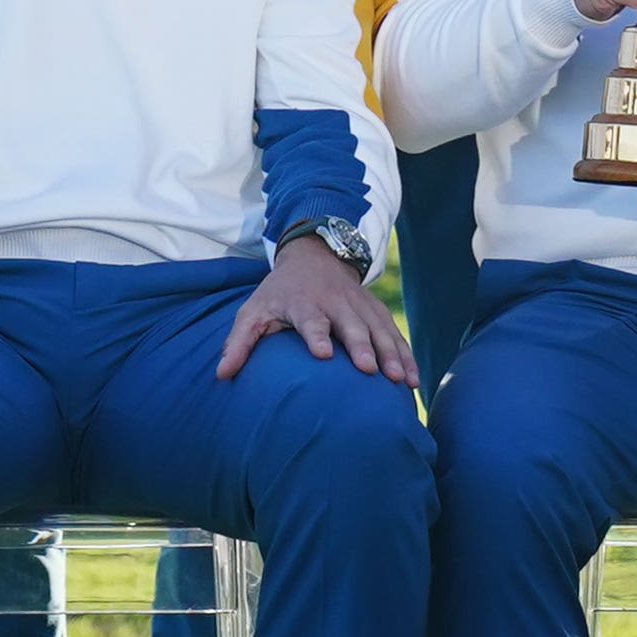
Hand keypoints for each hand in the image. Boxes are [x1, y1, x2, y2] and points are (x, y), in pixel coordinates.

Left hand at [224, 235, 415, 383]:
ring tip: (400, 380)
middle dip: (362, 347)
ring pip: (379, 330)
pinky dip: (406, 354)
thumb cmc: (279, 293)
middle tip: (369, 370)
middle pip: (351, 326)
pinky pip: (394, 334)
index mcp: (304, 304)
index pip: (312, 320)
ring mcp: (359, 306)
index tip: (323, 354)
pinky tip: (413, 380)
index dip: (317, 335)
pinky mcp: (376, 312)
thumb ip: (239, 342)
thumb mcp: (254, 311)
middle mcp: (335, 303)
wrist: (314, 256)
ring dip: (391, 354)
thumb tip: (222, 375)